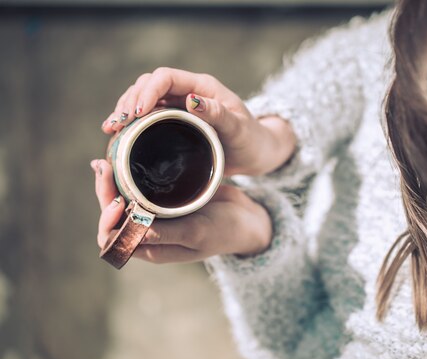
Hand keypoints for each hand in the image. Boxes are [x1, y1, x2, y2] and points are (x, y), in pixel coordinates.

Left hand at [91, 160, 271, 263]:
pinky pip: (140, 187)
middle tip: (104, 165)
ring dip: (113, 180)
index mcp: (152, 248)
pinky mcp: (166, 198)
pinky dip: (130, 173)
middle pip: (113, 214)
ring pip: (123, 198)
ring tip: (109, 158)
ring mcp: (157, 214)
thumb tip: (130, 230)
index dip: (107, 220)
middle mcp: (149, 232)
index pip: (113, 238)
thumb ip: (165, 233)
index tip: (117, 199)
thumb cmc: (226, 231)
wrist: (249, 220)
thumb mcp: (197, 233)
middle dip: (105, 192)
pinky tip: (127, 155)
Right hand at [101, 67, 295, 175]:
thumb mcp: (238, 128)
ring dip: (125, 111)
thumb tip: (192, 99)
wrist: (256, 154)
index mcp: (202, 87)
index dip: (147, 91)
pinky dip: (131, 125)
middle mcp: (188, 93)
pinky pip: (147, 119)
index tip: (137, 113)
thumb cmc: (251, 140)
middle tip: (117, 124)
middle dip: (130, 101)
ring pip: (144, 100)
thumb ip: (218, 114)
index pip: (166, 77)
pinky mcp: (174, 124)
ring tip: (111, 128)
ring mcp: (180, 108)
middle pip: (149, 86)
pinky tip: (118, 135)